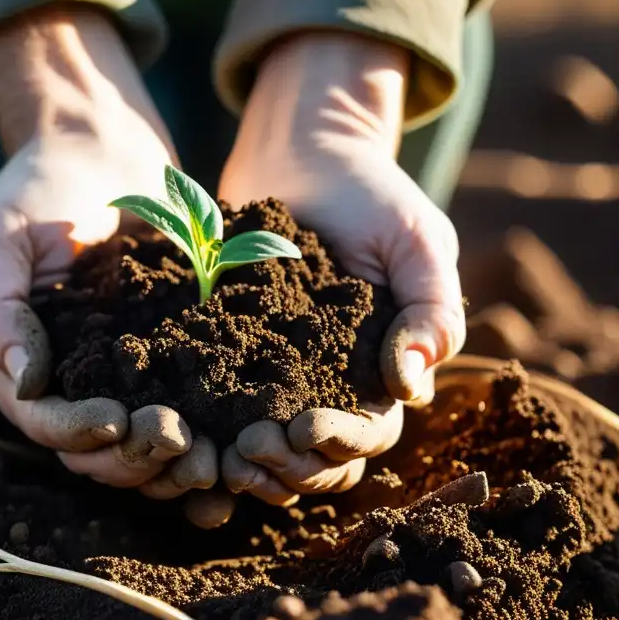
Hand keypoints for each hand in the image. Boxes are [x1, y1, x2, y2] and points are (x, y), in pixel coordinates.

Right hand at [0, 6, 213, 491]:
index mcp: (27, 366)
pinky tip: (241, 444)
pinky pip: (197, 415)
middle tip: (177, 442)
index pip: (44, 423)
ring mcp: (131, 379)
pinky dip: (215, 439)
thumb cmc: (39, 188)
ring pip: (149, 448)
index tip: (114, 421)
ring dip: (176, 465)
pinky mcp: (181, 362)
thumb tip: (24, 383)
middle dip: (134, 459)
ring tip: (212, 458)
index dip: (76, 434)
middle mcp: (77, 386)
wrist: (105, 151)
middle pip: (99, 452)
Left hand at [217, 32, 465, 504]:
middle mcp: (328, 384)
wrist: (302, 153)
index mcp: (379, 370)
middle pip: (316, 456)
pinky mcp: (228, 355)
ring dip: (249, 466)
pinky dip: (207, 432)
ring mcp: (275, 374)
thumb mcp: (418, 241)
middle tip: (252, 451)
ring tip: (220, 461)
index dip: (341, 443)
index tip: (306, 429)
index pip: (369, 432)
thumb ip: (431, 308)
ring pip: (268, 448)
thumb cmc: (372, 193)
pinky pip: (218, 406)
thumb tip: (413, 385)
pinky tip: (187, 435)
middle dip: (289, 466)